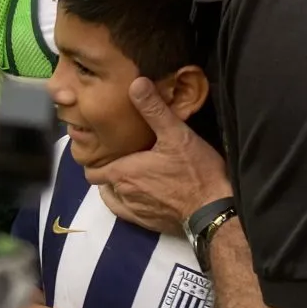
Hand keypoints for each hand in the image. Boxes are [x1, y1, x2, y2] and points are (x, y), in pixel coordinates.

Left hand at [85, 78, 231, 233]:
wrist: (215, 211)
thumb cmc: (195, 171)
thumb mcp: (175, 134)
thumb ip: (153, 109)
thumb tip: (135, 83)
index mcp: (122, 172)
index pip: (91, 170)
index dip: (92, 159)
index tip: (99, 147)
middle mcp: (123, 194)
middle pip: (103, 181)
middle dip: (107, 168)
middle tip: (119, 154)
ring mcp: (135, 211)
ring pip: (114, 197)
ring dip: (117, 185)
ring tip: (129, 171)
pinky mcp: (148, 224)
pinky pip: (126, 212)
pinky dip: (127, 202)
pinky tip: (139, 191)